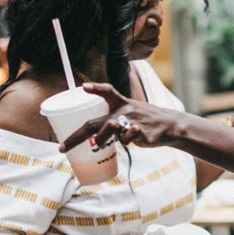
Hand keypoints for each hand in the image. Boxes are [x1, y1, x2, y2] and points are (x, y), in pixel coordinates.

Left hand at [59, 83, 180, 151]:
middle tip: (63, 147)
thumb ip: (112, 123)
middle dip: (76, 137)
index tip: (83, 88)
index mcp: (122, 103)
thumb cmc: (145, 120)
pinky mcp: (141, 133)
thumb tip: (93, 137)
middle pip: (94, 123)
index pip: (108, 91)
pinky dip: (128, 142)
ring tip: (101, 143)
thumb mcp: (130, 113)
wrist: (170, 126)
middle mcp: (124, 110)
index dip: (95, 88)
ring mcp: (132, 121)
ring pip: (108, 131)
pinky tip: (137, 139)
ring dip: (101, 140)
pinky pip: (126, 140)